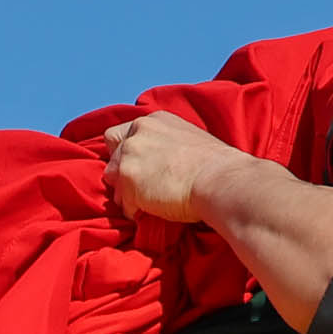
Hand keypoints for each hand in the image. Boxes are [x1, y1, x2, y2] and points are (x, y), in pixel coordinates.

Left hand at [97, 113, 257, 225]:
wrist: (220, 180)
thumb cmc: (216, 165)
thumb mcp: (187, 139)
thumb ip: (165, 144)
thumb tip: (159, 163)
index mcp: (153, 121)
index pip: (121, 133)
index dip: (126, 151)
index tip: (137, 165)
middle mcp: (137, 134)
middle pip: (113, 155)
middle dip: (122, 172)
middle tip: (140, 187)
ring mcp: (130, 156)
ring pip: (112, 178)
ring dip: (125, 192)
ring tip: (145, 203)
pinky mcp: (128, 181)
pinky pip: (123, 203)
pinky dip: (134, 211)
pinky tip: (152, 213)